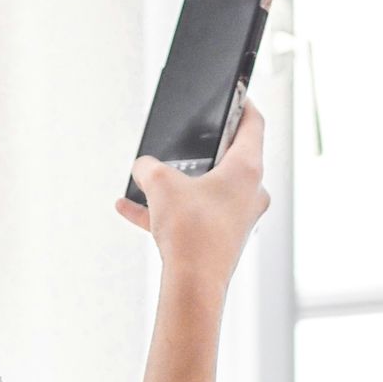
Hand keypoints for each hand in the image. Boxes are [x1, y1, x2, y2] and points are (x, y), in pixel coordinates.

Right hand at [115, 98, 271, 291]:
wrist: (193, 286)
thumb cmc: (191, 233)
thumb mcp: (160, 184)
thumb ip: (149, 167)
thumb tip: (143, 168)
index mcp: (247, 169)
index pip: (253, 124)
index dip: (242, 105)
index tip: (236, 95)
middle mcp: (250, 193)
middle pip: (229, 159)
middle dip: (203, 150)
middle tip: (186, 140)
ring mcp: (237, 218)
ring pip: (205, 190)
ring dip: (177, 183)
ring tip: (147, 181)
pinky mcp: (221, 239)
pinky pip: (190, 216)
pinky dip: (165, 210)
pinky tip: (130, 208)